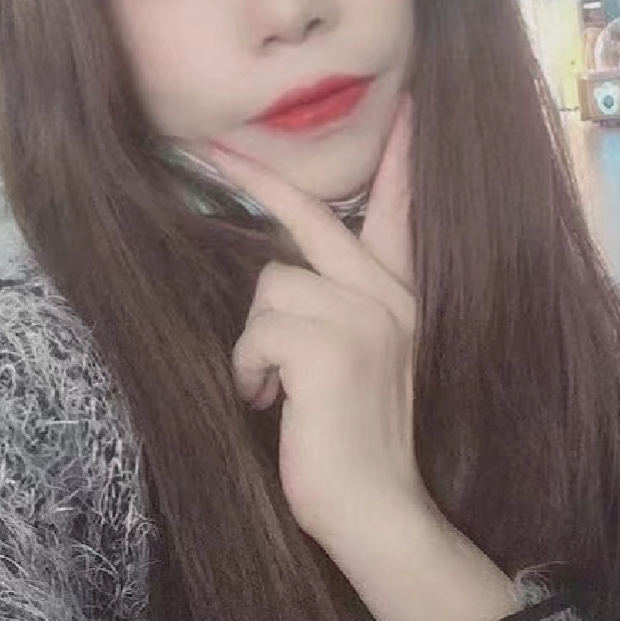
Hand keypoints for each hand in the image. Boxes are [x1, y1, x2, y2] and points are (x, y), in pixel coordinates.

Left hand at [226, 96, 428, 559]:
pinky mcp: (330, 348)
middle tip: (215, 154)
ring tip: (272, 391)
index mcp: (403, 302)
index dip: (400, 162)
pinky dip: (249, 369)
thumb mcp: (359, 368)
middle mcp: (391, 300)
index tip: (404, 107)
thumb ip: (342, 314)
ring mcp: (364, 320)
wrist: (379, 514)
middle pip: (316, 222)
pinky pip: (258, 330)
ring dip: (254, 342)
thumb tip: (281, 278)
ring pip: (271, 285)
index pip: (402, 216)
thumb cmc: (354, 449)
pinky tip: (271, 404)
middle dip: (262, 183)